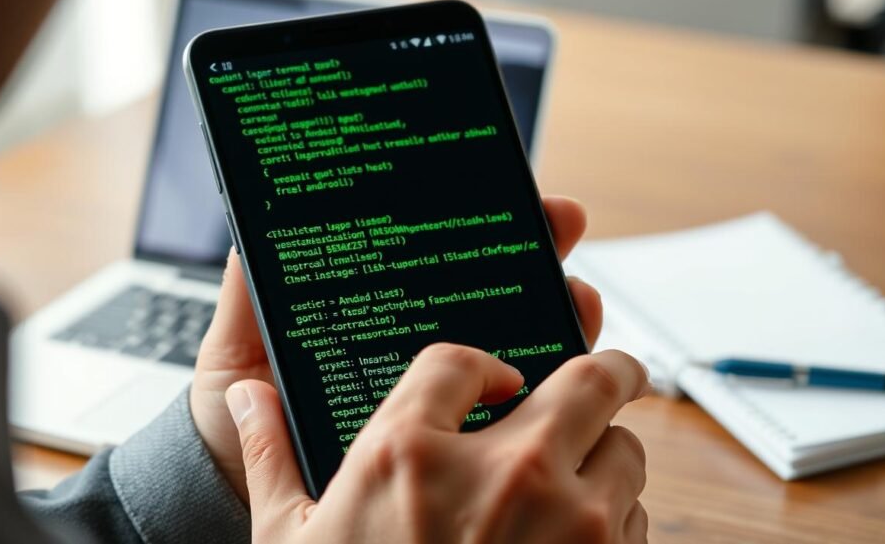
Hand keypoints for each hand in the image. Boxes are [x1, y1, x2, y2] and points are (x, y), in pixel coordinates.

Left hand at [190, 196, 604, 500]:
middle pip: (486, 290)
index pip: (431, 258)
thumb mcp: (236, 351)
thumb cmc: (234, 425)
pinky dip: (547, 382)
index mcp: (371, 314)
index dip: (472, 220)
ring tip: (571, 291)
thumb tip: (252, 220)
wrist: (239, 497)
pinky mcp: (450, 443)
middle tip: (557, 223)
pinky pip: (510, 409)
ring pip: (513, 342)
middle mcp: (411, 347)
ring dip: (553, 310)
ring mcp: (436, 396)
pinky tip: (562, 362)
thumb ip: (246, 293)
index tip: (505, 190)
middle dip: (532, 250)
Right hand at [227, 344, 649, 542]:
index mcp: (408, 453)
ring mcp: (566, 520)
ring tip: (572, 480)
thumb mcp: (291, 541)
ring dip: (605, 457)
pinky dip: (614, 519)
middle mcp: (500, 472)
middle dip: (605, 369)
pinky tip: (571, 542)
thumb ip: (269, 456)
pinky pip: (635, 516)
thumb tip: (248, 397)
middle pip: (588, 376)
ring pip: (623, 447)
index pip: (462, 359)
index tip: (492, 377)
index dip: (480, 363)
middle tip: (608, 371)